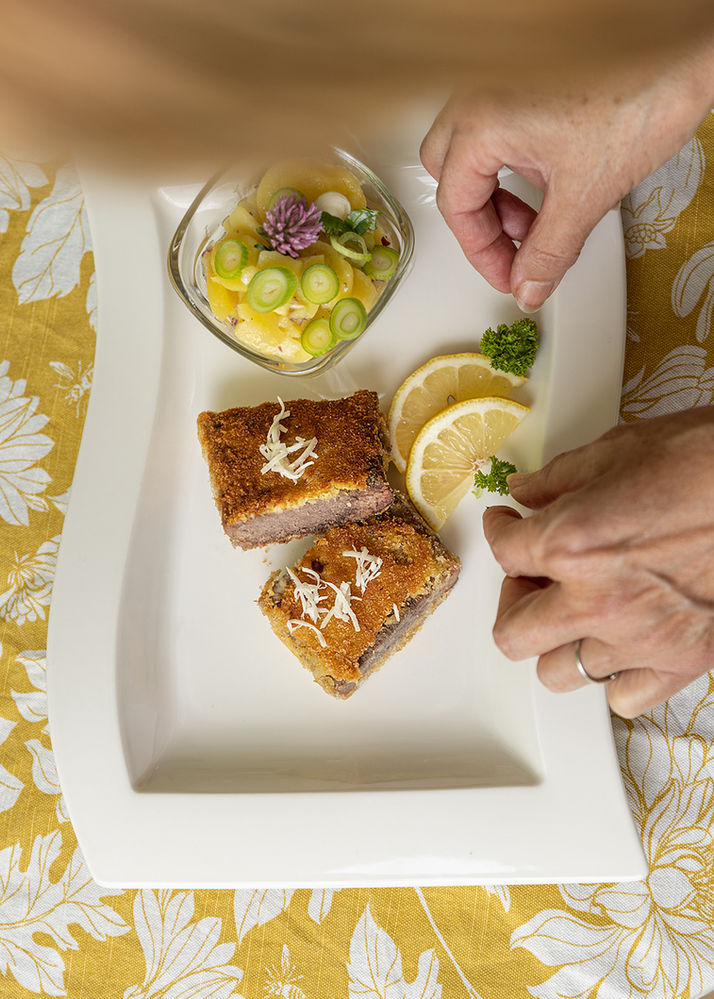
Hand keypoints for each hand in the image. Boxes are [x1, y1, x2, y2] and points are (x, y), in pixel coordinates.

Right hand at [420, 49, 713, 310]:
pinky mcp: (523, 85)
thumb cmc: (638, 102)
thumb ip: (547, 253)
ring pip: (468, 156)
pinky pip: (494, 134)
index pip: (457, 205)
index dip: (483, 253)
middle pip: (451, 177)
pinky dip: (510, 169)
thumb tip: (528, 286)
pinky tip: (543, 189)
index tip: (508, 275)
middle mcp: (480, 98)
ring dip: (496, 198)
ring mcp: (500, 86)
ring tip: (534, 224)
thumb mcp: (584, 198)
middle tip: (512, 251)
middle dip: (482, 222)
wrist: (679, 64)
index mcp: (482, 123)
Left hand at [482, 408, 713, 717]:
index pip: (504, 551)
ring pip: (559, 673)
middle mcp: (597, 601)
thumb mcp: (619, 449)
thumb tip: (528, 490)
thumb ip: (559, 478)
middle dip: (511, 600)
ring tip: (573, 611)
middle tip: (529, 576)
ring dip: (556, 641)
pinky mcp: (682, 660)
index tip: (507, 525)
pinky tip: (619, 644)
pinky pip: (624, 698)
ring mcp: (639, 638)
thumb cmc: (706, 461)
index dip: (499, 530)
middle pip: (512, 634)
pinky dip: (614, 677)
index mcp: (571, 544)